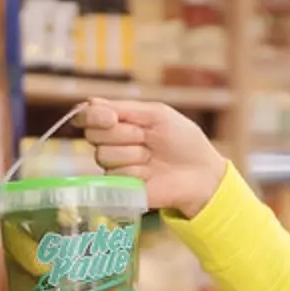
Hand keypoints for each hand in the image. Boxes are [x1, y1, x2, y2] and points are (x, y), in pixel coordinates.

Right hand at [79, 99, 226, 217]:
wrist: (200, 173)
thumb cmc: (183, 141)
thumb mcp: (157, 114)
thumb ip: (124, 108)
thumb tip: (90, 102)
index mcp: (120, 122)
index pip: (89, 116)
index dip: (91, 116)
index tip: (109, 118)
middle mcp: (112, 143)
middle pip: (93, 134)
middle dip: (123, 133)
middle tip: (147, 138)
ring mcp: (114, 166)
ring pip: (104, 155)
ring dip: (133, 154)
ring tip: (152, 157)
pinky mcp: (119, 188)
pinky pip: (115, 175)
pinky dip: (136, 172)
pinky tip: (150, 174)